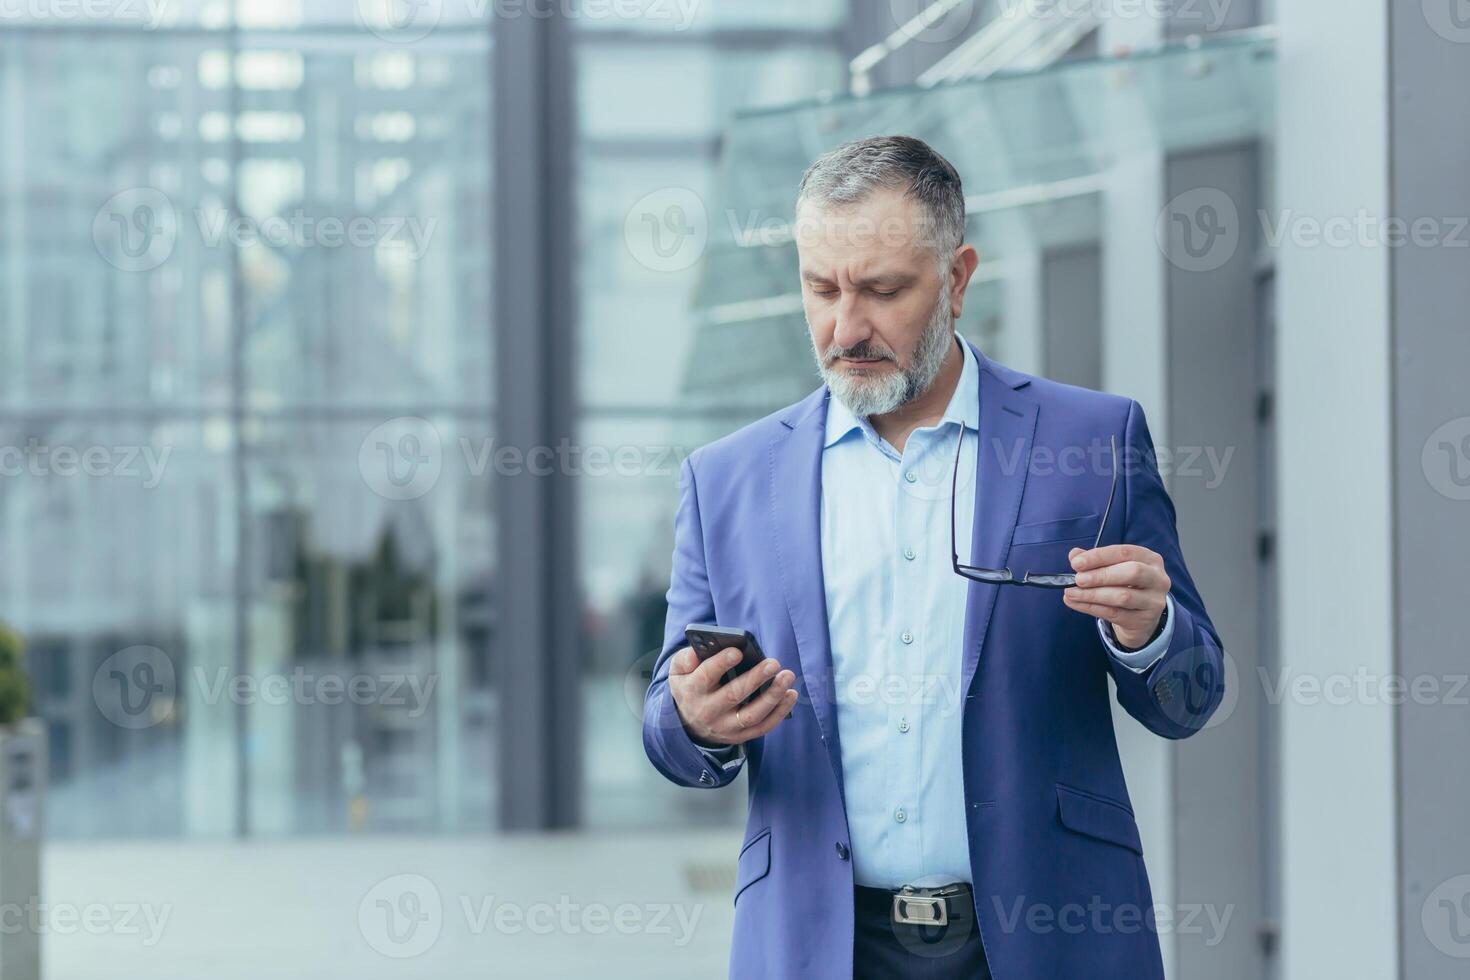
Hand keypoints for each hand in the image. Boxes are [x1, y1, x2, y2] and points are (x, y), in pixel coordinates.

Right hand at [668, 646, 797, 746]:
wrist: (689, 725)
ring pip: (752, 714)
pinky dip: (780, 712)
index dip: (721, 663)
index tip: (738, 652)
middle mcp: (709, 711)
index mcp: (692, 691)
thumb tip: (697, 652)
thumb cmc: (690, 688)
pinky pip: (764, 727)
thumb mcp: (678, 673)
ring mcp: (726, 727)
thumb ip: (684, 659)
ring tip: (787, 677)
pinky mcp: (741, 736)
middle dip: (755, 678)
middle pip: (734, 695)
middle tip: (774, 663)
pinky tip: (791, 694)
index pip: (706, 676)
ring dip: (773, 696)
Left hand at [1063, 545, 1170, 648]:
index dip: (1099, 556)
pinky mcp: (1144, 620)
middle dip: (1101, 575)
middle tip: (1077, 579)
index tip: (1076, 563)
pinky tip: (1075, 603)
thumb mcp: (1112, 569)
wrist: (1140, 618)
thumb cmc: (1125, 586)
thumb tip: (1074, 554)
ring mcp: (1154, 601)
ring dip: (1092, 594)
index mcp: (1150, 559)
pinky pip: (1115, 614)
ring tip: (1070, 593)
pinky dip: (1092, 608)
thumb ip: (1095, 561)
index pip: (1125, 552)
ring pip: (1123, 596)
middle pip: (1132, 572)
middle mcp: (1158, 578)